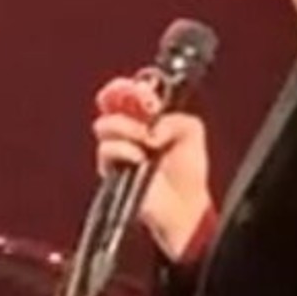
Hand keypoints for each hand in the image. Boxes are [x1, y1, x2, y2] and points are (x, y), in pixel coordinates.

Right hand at [92, 76, 211, 259]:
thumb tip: (152, 128)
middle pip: (109, 100)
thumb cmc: (187, 174)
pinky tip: (141, 158)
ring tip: (148, 142)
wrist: (185, 208)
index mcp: (145, 117)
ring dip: (128, 128)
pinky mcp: (112, 171)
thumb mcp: (191, 132)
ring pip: (105, 124)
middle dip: (128, 99)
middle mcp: (128, 130)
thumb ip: (176, 118)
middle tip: (149, 111)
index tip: (147, 96)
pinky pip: (106, 150)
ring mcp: (118, 150)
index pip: (125, 91)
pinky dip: (125, 149)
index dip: (129, 87)